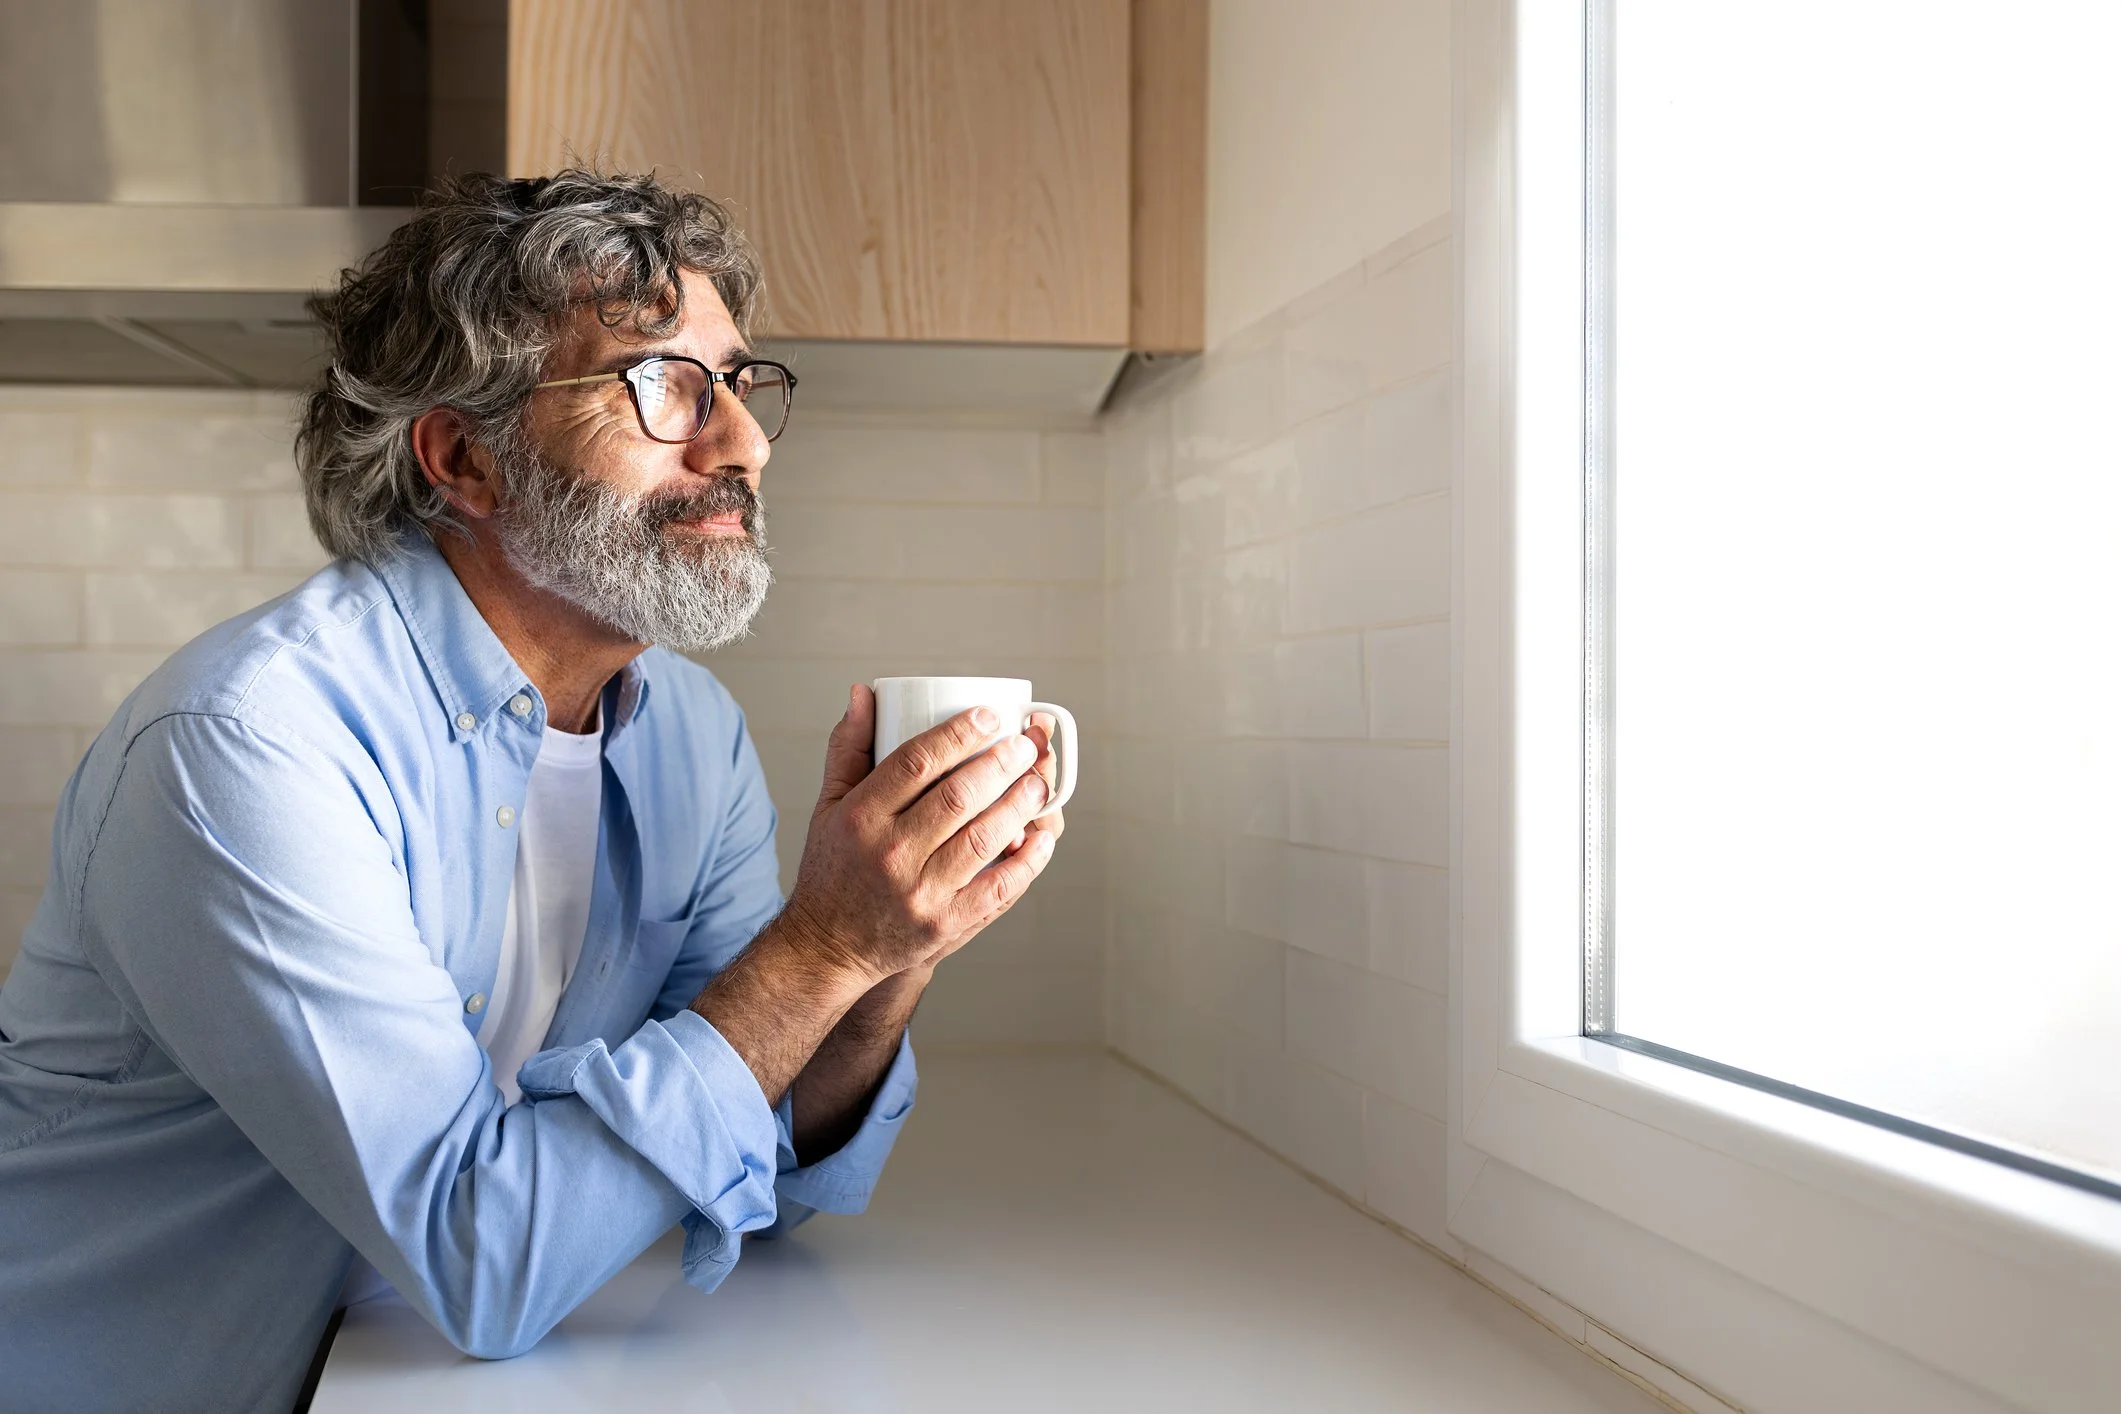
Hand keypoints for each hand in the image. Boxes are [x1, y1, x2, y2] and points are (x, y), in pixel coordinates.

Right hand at [775, 685, 1059, 985]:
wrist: (828, 947)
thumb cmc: (834, 868)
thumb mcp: (829, 806)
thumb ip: (849, 748)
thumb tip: (865, 693)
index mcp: (860, 817)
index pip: (916, 762)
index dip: (959, 733)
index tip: (991, 716)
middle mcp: (889, 853)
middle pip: (957, 797)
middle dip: (1001, 763)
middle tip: (1026, 744)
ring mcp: (919, 893)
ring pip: (982, 838)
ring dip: (1020, 804)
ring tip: (1039, 780)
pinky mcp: (944, 925)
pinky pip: (997, 888)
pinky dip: (1027, 861)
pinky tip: (1043, 835)